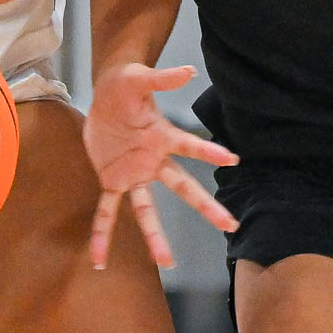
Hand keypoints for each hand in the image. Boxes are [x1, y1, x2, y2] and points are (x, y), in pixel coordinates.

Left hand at [84, 63, 239, 270]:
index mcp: (162, 136)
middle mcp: (154, 161)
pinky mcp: (112, 180)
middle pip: (182, 187)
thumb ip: (161, 78)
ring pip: (147, 209)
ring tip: (166, 262)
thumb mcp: (138, 78)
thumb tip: (189, 70)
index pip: (189, 146)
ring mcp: (134, 174)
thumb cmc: (125, 85)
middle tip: (230, 225)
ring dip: (155, 236)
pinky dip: (102, 233)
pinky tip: (99, 259)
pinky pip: (107, 210)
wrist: (104, 95)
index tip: (232, 159)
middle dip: (206, 206)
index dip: (209, 152)